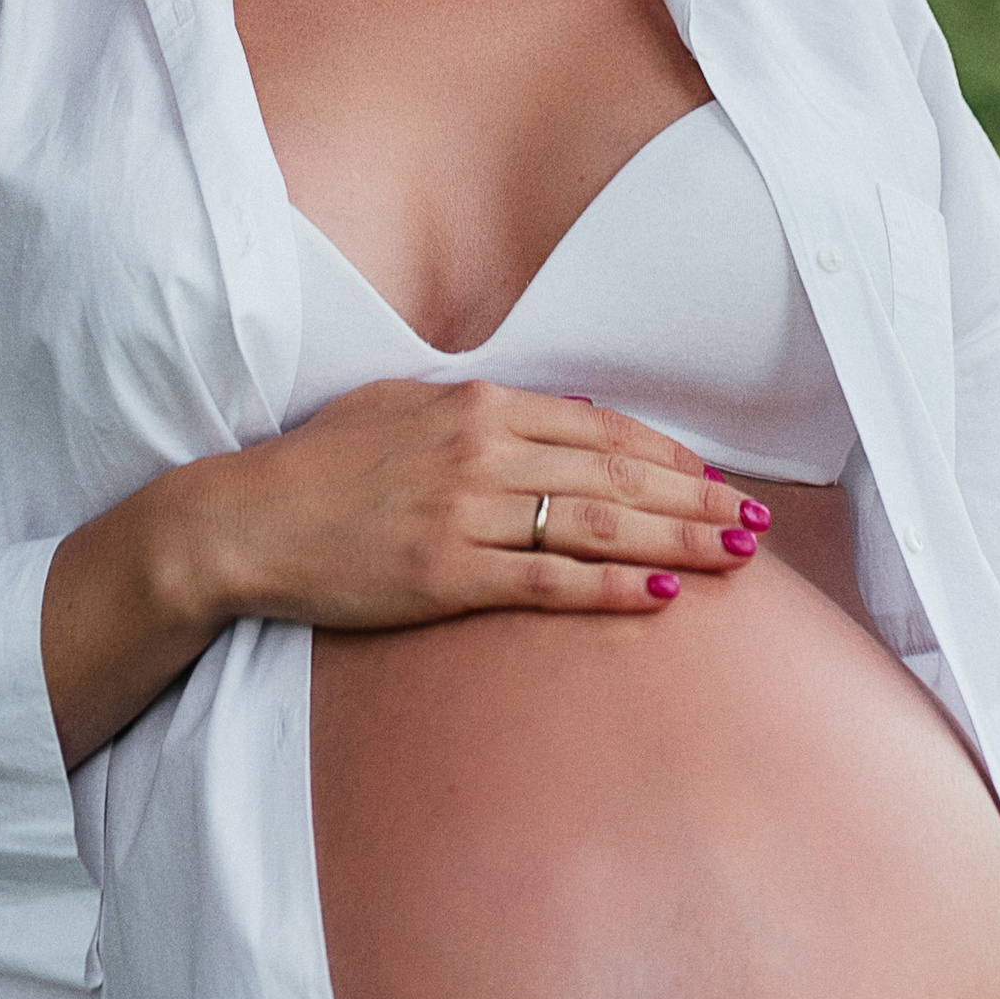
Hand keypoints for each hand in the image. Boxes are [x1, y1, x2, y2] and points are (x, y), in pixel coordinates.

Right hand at [212, 379, 767, 631]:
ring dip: (676, 540)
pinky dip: (611, 586)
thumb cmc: (320, 467)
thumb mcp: (403, 409)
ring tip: (733, 556)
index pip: (600, 429)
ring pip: (598, 525)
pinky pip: (548, 579)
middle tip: (755, 520)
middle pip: (617, 476)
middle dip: (697, 499)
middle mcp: (481, 451)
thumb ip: (483, 413)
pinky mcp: (446, 574)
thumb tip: (562, 422)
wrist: (244, 522)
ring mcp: (465, 513)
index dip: (668, 456)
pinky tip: (659, 594)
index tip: (714, 478)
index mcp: (476, 404)